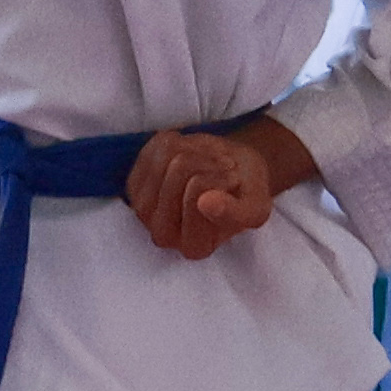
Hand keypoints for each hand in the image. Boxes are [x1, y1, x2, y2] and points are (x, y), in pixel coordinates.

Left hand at [120, 115, 316, 261]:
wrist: (234, 174)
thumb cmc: (245, 194)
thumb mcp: (256, 207)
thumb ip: (237, 214)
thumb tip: (206, 203)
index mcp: (195, 247)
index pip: (198, 194)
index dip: (221, 178)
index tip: (232, 182)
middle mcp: (163, 235)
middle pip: (180, 169)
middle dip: (207, 160)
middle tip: (222, 169)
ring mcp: (144, 209)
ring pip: (168, 154)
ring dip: (196, 150)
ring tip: (209, 164)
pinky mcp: (134, 185)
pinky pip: (157, 146)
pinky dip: (180, 142)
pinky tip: (191, 157)